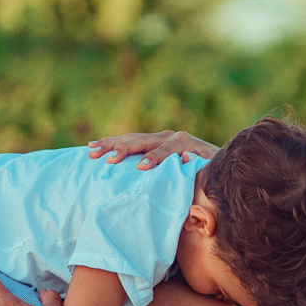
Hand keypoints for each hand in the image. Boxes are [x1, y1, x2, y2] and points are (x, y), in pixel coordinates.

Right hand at [88, 130, 218, 169]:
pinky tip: (94, 145)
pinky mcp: (150, 142)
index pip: (165, 150)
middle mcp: (169, 136)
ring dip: (111, 144)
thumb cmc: (211, 169)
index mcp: (182, 142)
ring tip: (92, 151)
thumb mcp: (211, 166)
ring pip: (131, 139)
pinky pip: (128, 141)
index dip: (153, 157)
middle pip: (142, 141)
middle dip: (125, 149)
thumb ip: (202, 162)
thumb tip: (188, 156)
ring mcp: (158, 137)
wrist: (213, 159)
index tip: (140, 167)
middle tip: (109, 158)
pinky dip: (111, 143)